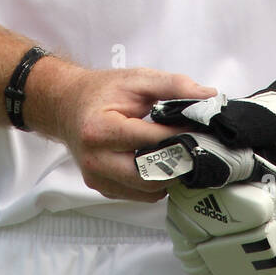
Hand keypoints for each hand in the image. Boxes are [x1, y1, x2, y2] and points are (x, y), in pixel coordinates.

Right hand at [25, 60, 217, 202]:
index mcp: (100, 129)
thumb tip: (206, 96)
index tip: (199, 130)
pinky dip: (154, 182)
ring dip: (167, 175)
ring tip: (178, 153)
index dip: (180, 135)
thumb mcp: (137, 79)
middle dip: (176, 162)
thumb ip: (173, 85)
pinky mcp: (102, 187)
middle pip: (149, 174)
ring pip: (147, 190)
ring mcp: (97, 177)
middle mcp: (95, 158)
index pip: (151, 140)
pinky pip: (138, 194)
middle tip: (193, 146)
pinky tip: (158, 163)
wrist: (69, 104)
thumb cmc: (101, 92)